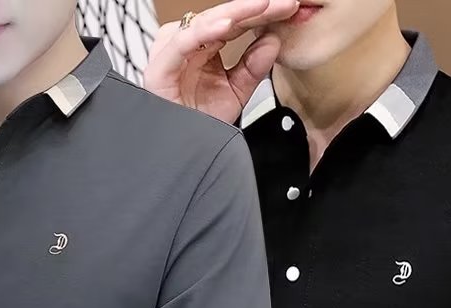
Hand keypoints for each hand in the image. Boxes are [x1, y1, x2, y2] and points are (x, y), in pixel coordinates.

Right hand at [144, 0, 298, 123]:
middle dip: (254, 8)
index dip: (263, 14)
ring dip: (235, 13)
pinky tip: (228, 26)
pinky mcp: (161, 66)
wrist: (184, 151)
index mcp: (204, 46)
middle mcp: (188, 44)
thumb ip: (253, 68)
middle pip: (223, 17)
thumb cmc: (200, 123)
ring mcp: (173, 52)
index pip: (237, 22)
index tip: (288, 8)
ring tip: (262, 6)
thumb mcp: (236, 93)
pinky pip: (182, 43)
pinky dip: (204, 32)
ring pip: (204, 23)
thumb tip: (273, 40)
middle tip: (283, 3)